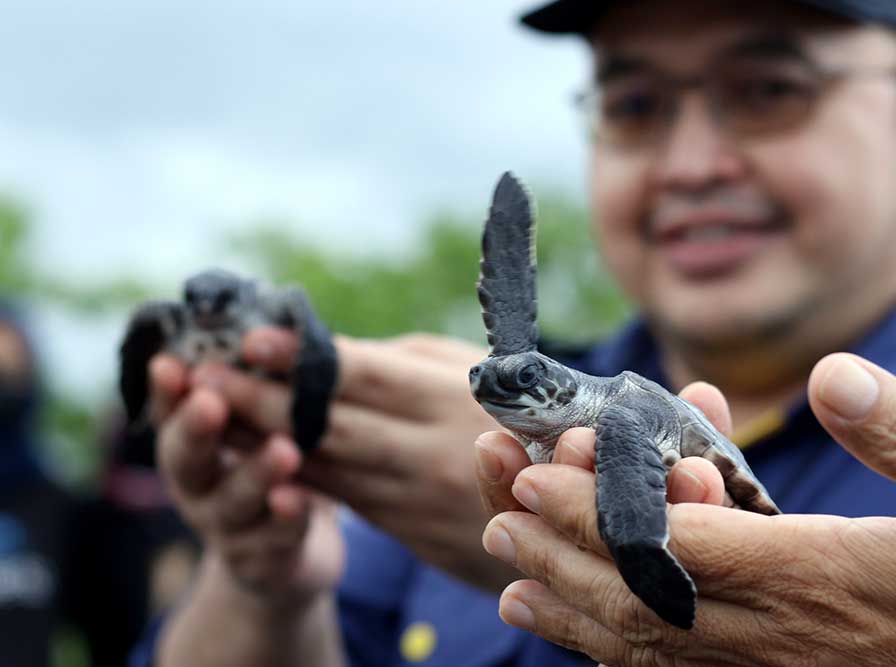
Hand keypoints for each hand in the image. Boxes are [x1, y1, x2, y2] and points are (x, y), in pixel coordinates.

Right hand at [151, 355, 342, 607]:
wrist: (282, 558)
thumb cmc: (273, 466)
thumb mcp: (262, 422)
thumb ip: (262, 383)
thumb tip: (280, 324)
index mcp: (193, 440)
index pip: (171, 409)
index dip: (167, 390)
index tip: (169, 363)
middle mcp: (196, 484)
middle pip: (184, 457)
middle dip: (196, 428)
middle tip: (211, 401)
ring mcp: (224, 527)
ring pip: (233, 501)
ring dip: (256, 473)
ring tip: (284, 451)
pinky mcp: (260, 561)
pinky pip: (273, 541)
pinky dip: (287, 520)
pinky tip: (299, 500)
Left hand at [194, 328, 517, 590]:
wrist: (570, 507)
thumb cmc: (526, 416)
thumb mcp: (484, 374)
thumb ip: (410, 362)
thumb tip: (336, 353)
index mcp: (451, 398)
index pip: (362, 374)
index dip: (302, 358)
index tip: (250, 340)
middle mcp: (430, 449)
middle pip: (331, 422)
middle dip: (262, 399)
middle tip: (204, 376)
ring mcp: (418, 495)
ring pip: (327, 464)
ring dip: (263, 440)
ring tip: (210, 412)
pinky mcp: (410, 531)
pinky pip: (344, 497)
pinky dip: (296, 475)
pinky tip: (257, 456)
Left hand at [479, 353, 895, 665]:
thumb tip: (832, 375)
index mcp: (819, 577)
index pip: (674, 542)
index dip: (596, 510)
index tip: (535, 472)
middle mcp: (784, 636)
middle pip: (639, 598)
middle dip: (559, 554)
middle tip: (496, 514)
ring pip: (649, 652)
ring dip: (573, 614)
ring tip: (510, 583)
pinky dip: (620, 660)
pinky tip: (587, 643)